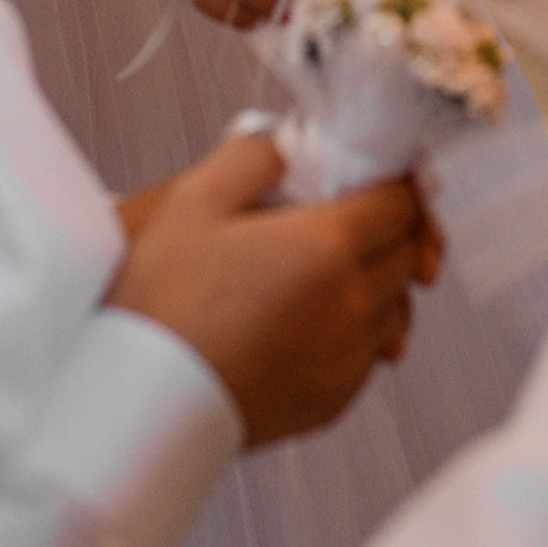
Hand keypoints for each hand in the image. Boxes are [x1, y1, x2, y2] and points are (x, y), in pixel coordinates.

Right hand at [108, 135, 438, 444]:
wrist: (140, 402)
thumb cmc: (162, 301)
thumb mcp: (195, 199)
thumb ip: (256, 155)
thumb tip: (295, 144)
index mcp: (327, 247)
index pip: (403, 202)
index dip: (393, 182)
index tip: (370, 177)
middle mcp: (352, 306)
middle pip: (407, 252)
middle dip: (387, 227)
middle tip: (344, 215)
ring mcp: (347, 360)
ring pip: (396, 305)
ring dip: (376, 278)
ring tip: (324, 268)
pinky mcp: (334, 400)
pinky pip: (370, 352)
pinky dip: (357, 329)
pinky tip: (310, 316)